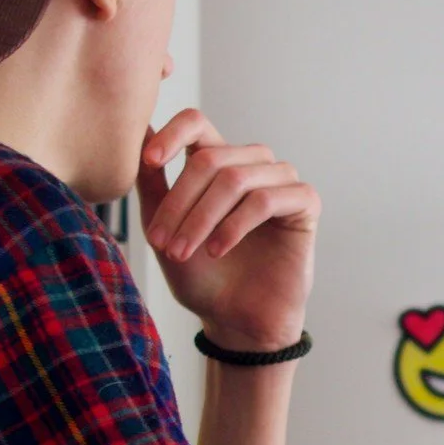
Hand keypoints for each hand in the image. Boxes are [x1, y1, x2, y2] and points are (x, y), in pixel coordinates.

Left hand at [135, 110, 317, 350]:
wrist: (235, 321)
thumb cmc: (201, 276)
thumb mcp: (162, 227)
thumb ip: (152, 182)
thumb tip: (138, 131)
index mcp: (218, 162)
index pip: (197, 123)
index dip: (173, 134)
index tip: (151, 161)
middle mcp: (251, 165)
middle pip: (210, 157)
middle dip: (180, 202)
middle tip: (160, 242)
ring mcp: (280, 181)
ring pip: (235, 179)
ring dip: (202, 218)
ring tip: (183, 252)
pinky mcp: (305, 204)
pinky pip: (266, 200)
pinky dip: (234, 226)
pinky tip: (217, 251)